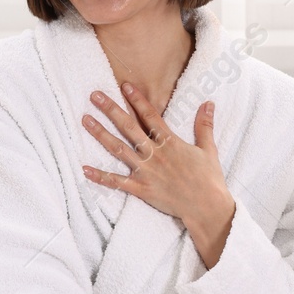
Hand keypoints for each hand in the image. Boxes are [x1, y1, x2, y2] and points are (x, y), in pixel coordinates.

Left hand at [82, 85, 234, 243]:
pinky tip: (85, 169)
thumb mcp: (208, 149)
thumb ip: (204, 125)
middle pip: (129, 127)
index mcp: (170, 143)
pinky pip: (118, 182)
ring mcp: (146, 172)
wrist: (206, 207)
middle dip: (111, 110)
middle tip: (95, 96)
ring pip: (119, 150)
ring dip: (101, 134)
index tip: (125, 86)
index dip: (137, 100)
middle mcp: (155, 154)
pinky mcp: (142, 189)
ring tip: (86, 120)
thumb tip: (209, 103)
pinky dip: (101, 176)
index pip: (150, 116)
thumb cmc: (209, 179)